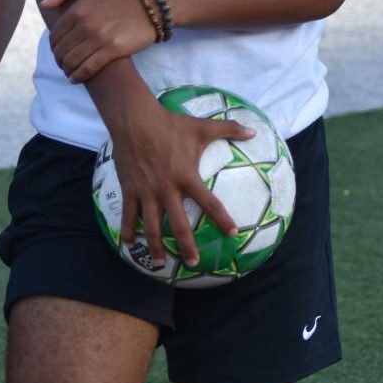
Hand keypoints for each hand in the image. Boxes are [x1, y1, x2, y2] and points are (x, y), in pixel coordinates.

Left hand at [45, 0, 155, 81]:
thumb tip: (44, 5)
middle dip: (59, 60)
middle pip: (62, 50)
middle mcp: (85, 24)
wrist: (152, 2)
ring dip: (67, 70)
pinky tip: (76, 78)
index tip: (58, 51)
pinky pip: (89, 68)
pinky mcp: (113, 50)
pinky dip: (79, 76)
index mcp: (77, 9)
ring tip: (69, 72)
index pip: (55, 35)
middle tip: (63, 64)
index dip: (53, 46)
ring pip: (72, 61)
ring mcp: (99, 37)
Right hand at [108, 91, 254, 267]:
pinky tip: (129, 244)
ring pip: (151, 226)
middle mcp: (168, 189)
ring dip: (156, 246)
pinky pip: (129, 215)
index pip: (210, 203)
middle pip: (179, 225)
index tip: (232, 233)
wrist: (135, 120)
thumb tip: (254, 131)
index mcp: (187, 177)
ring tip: (160, 263)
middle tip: (194, 263)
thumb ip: (230, 129)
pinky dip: (128, 230)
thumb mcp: (202, 126)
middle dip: (187, 246)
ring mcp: (147, 192)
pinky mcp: (130, 189)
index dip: (222, 219)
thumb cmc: (170, 124)